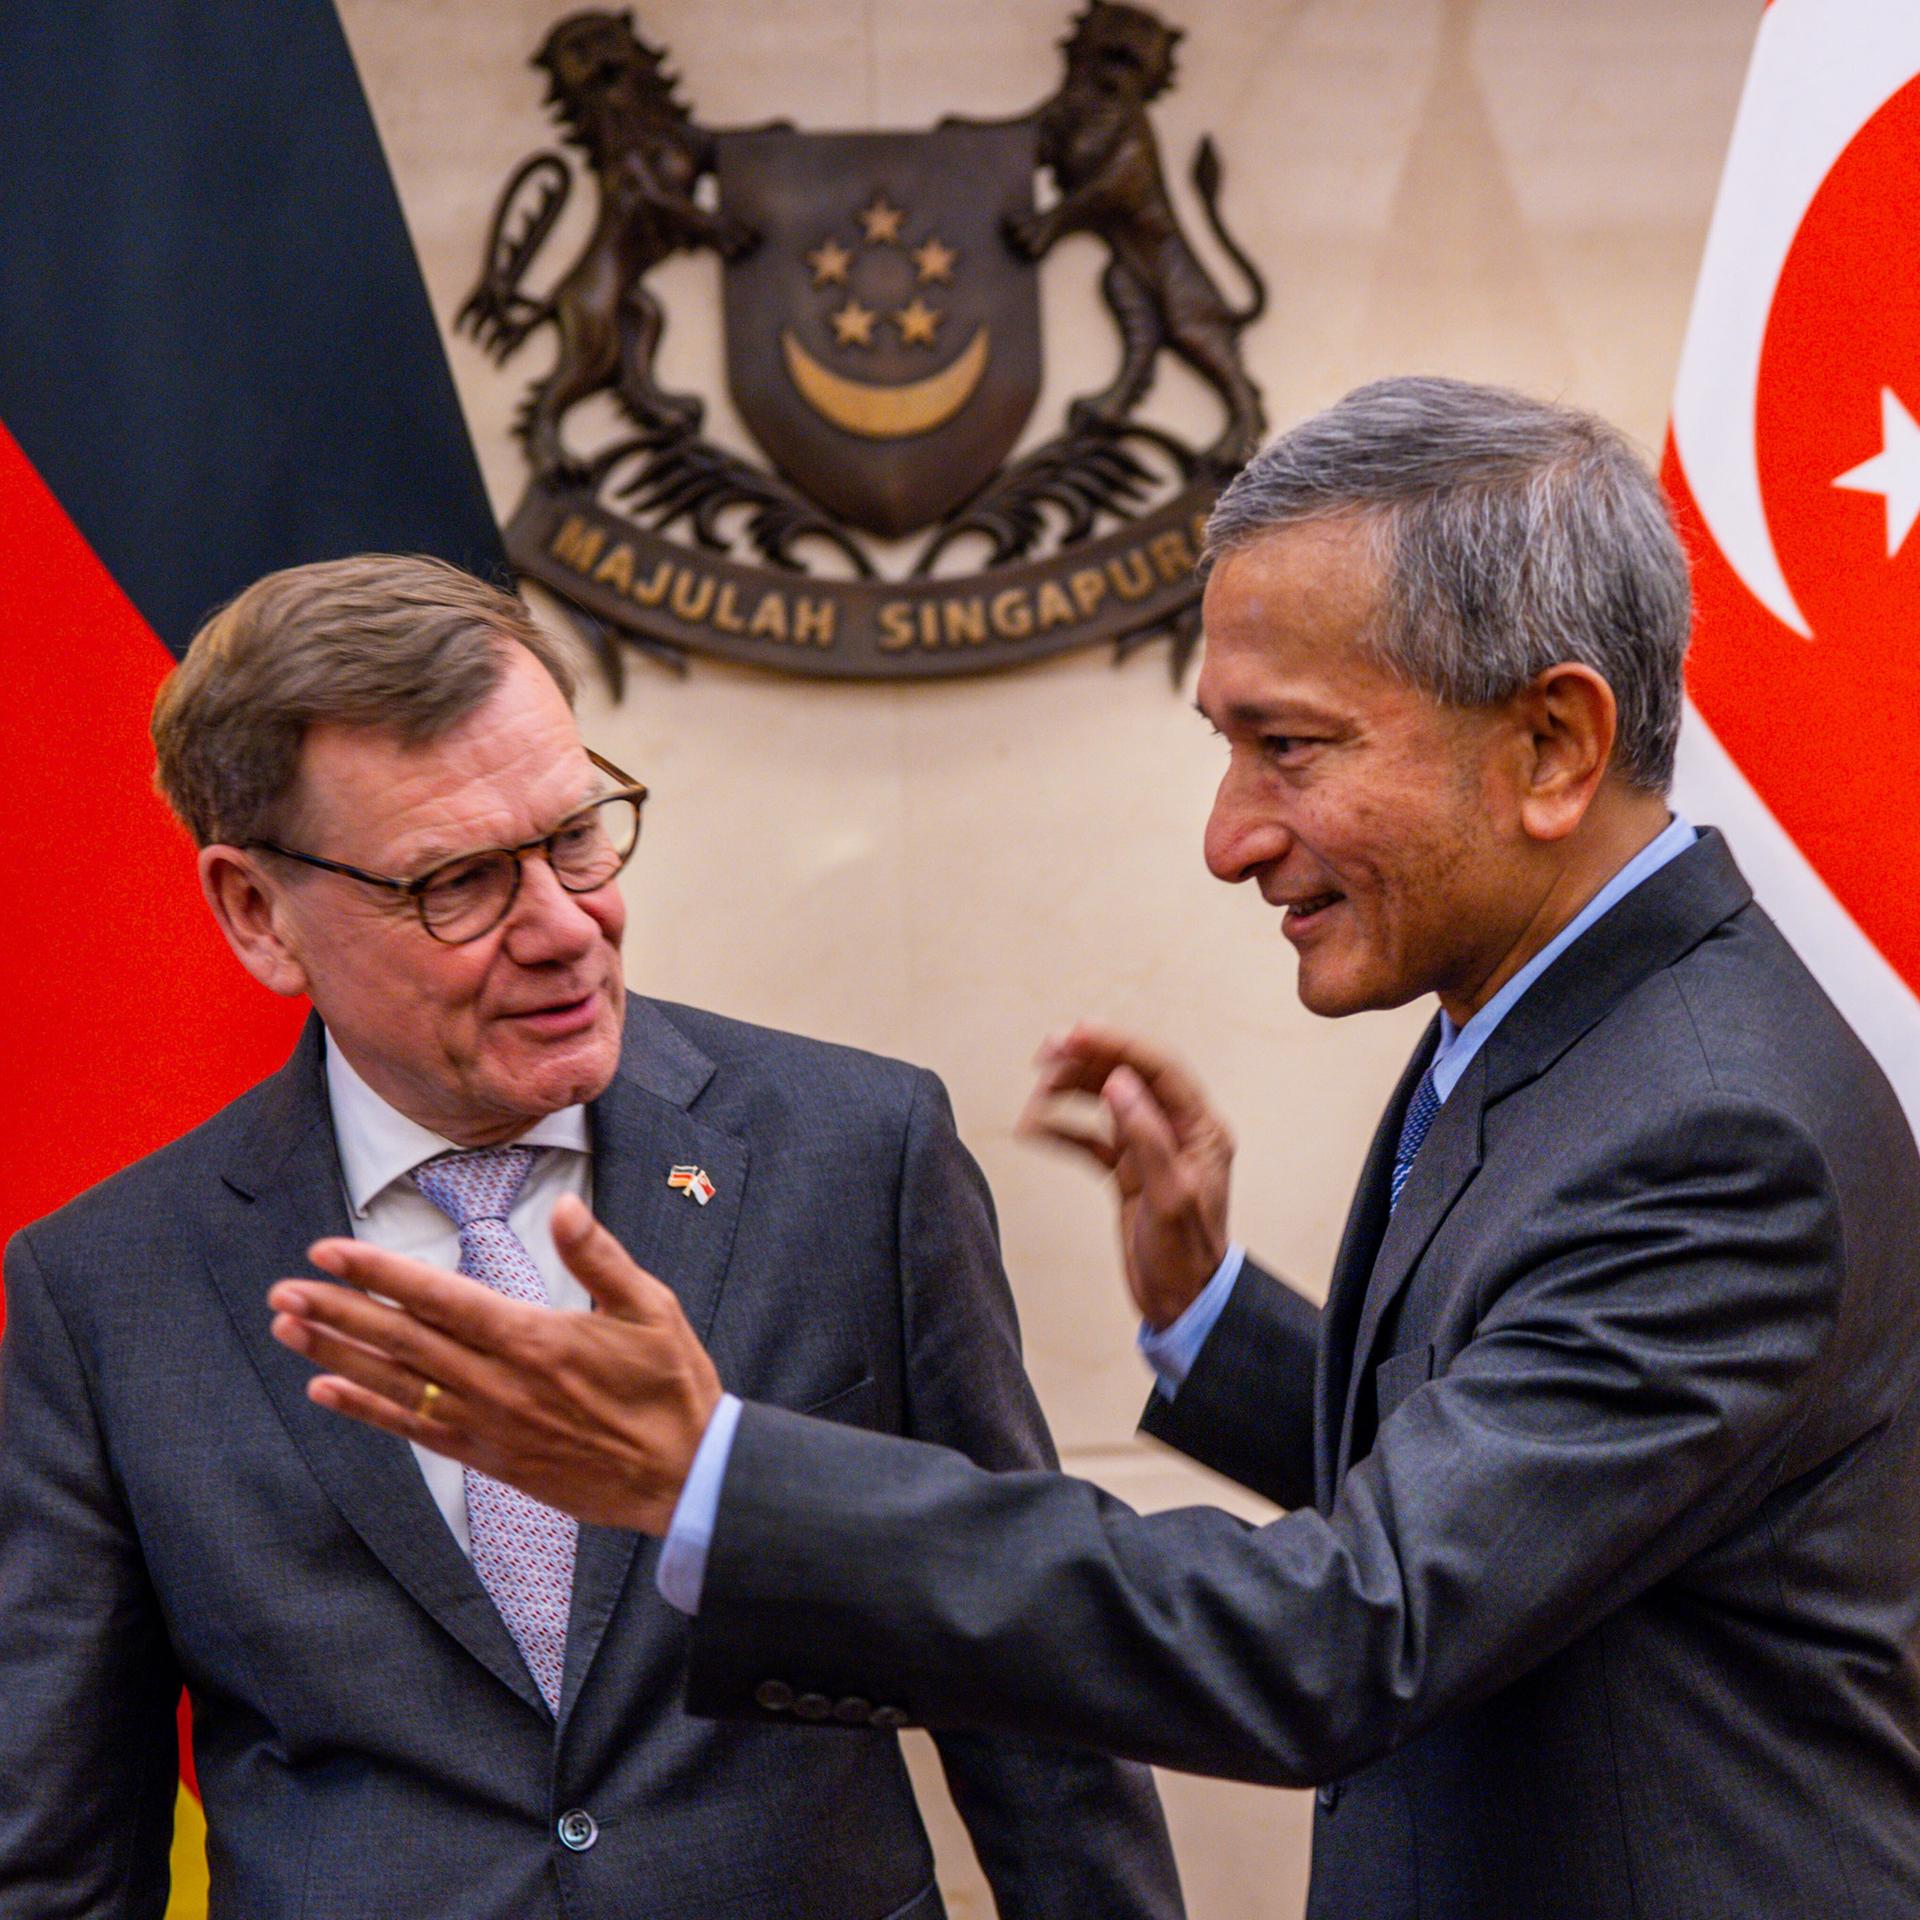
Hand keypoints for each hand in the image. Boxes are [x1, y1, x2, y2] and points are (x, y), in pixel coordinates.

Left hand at [266, 1194, 720, 1533]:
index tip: (330, 1251)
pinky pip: (415, 1431)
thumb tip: (563, 1208)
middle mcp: (501, 1383)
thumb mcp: (653, 1308)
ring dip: (337, 1353)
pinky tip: (328, 1390)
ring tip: (288, 1328)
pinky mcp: (490, 1458)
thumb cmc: (671, 1387)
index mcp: (536, 1339)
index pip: (440, 1298)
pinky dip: (367, 1409)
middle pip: (402, 1340)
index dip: (379, 1273)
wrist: (685, 1476)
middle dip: (338, 1310)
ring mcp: (490, 1424)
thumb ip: (600, 1257)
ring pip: (398, 1384)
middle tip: (283, 1288)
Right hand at [1017, 1023, 1233, 1329]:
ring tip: (1035, 1099)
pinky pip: (1091, 1138)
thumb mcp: (1169, 1197)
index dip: (1116, 1045)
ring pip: (1105, 1103)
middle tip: (1044, 1055)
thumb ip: (1146, 1138)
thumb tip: (1120, 1083)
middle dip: (1085, 1062)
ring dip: (1068, 1094)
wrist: (1182, 1305)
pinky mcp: (1127, 1170)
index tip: (1075, 1034)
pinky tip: (1035, 1130)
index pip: (1158, 1068)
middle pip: (1128, 1077)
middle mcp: (1178, 1130)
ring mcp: (1150, 1148)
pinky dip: (1063, 1130)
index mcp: (1201, 1129)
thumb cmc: (1186, 1258)